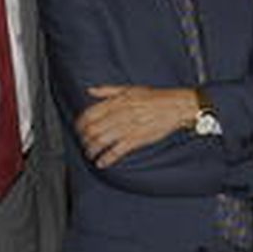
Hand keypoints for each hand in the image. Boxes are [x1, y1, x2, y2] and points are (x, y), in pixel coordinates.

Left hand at [76, 85, 198, 166]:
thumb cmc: (153, 97)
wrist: (174, 106)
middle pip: (92, 129)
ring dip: (91, 149)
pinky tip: (101, 163)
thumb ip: (107, 90)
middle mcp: (119, 114)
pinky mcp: (136, 139)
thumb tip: (90, 90)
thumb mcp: (129, 88)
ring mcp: (127, 128)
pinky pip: (116, 151)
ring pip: (101, 141)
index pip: (90, 114)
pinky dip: (106, 158)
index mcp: (116, 101)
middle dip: (84, 138)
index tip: (78, 129)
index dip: (80, 124)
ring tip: (90, 154)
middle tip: (83, 143)